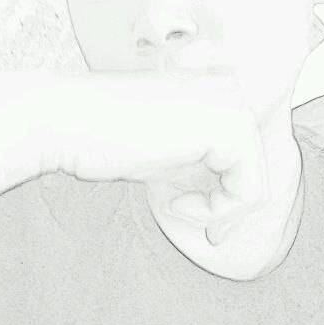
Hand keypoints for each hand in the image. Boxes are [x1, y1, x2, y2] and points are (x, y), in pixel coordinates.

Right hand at [44, 71, 268, 234]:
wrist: (66, 120)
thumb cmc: (103, 136)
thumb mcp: (165, 152)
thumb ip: (199, 163)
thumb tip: (228, 202)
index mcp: (215, 90)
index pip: (246, 153)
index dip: (230, 196)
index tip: (205, 224)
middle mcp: (230, 90)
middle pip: (256, 167)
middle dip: (230, 208)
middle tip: (205, 234)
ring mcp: (233, 103)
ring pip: (257, 181)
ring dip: (219, 211)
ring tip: (178, 208)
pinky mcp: (228, 125)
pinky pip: (249, 191)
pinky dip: (216, 212)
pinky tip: (175, 204)